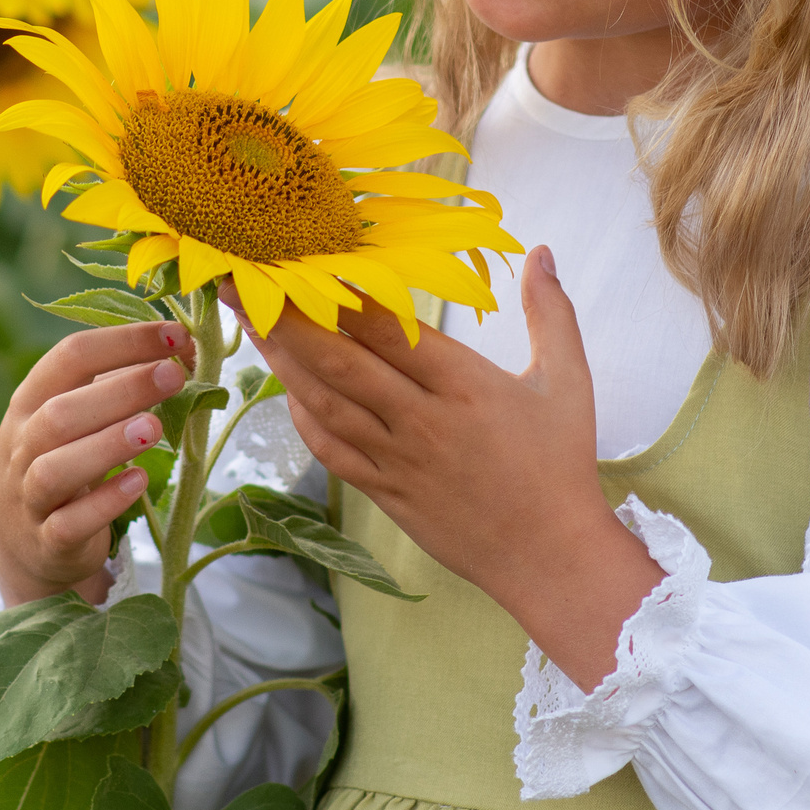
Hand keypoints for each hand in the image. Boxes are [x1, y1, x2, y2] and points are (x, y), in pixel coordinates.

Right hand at [0, 320, 191, 606]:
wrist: (24, 549)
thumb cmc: (63, 463)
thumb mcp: (76, 420)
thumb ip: (119, 384)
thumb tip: (185, 350)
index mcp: (30, 403)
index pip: (69, 357)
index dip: (123, 341)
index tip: (176, 333)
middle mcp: (21, 446)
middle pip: (60, 412)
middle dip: (121, 390)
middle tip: (174, 375)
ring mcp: (29, 498)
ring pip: (54, 469)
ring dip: (106, 445)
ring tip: (154, 429)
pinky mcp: (47, 543)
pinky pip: (68, 524)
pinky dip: (104, 503)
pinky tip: (139, 481)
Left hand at [255, 248, 662, 687]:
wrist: (549, 557)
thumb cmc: (561, 466)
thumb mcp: (568, 381)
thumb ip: (551, 312)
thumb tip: (542, 251)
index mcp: (462, 384)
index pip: (387, 326)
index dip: (340, 291)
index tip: (304, 258)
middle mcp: (420, 419)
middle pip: (338, 360)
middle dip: (285, 318)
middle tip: (241, 282)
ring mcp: (397, 460)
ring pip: (324, 403)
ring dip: (282, 362)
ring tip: (249, 323)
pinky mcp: (386, 494)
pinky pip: (332, 450)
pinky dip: (304, 417)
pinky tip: (289, 391)